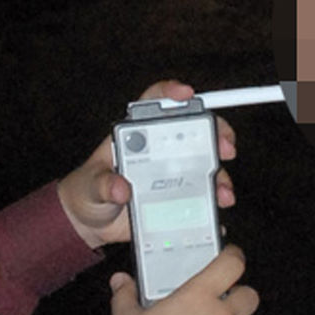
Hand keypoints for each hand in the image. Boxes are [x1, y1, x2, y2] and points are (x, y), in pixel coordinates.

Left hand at [57, 80, 236, 248]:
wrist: (90, 221)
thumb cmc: (88, 192)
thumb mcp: (91, 186)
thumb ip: (104, 185)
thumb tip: (121, 188)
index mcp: (135, 135)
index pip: (155, 102)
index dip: (172, 93)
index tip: (187, 94)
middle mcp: (159, 148)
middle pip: (195, 129)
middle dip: (216, 132)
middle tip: (226, 147)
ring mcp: (172, 171)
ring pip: (205, 163)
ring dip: (219, 175)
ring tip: (223, 193)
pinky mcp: (178, 194)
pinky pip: (202, 194)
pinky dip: (214, 201)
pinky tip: (218, 210)